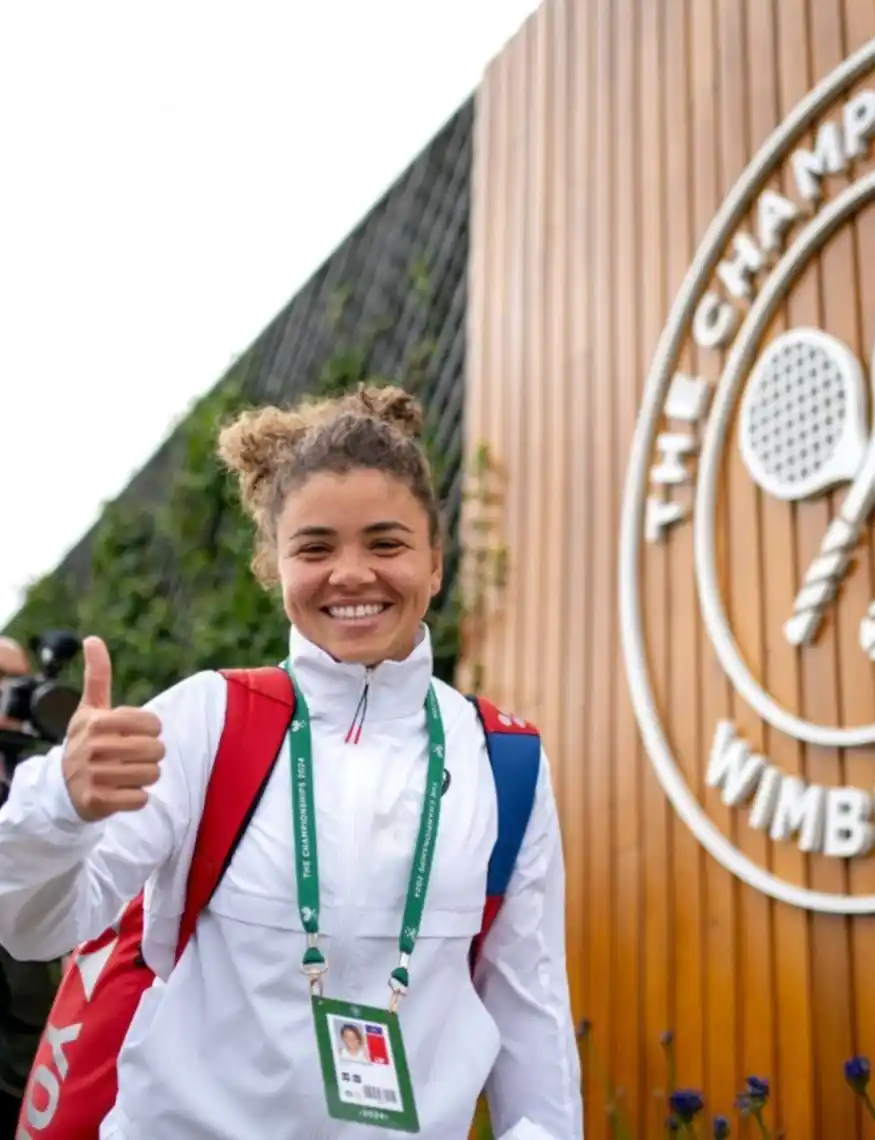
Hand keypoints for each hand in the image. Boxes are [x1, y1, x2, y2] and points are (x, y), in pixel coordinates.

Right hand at [61, 637, 164, 821]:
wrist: (61, 787)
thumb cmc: (85, 741)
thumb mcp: (89, 708)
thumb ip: (97, 676)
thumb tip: (92, 639)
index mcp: (96, 722)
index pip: (152, 724)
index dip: (152, 730)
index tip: (138, 733)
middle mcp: (93, 748)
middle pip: (156, 750)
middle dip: (151, 755)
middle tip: (134, 756)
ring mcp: (94, 776)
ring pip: (151, 775)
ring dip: (146, 776)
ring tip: (129, 773)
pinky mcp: (97, 802)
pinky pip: (140, 799)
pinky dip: (137, 797)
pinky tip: (122, 791)